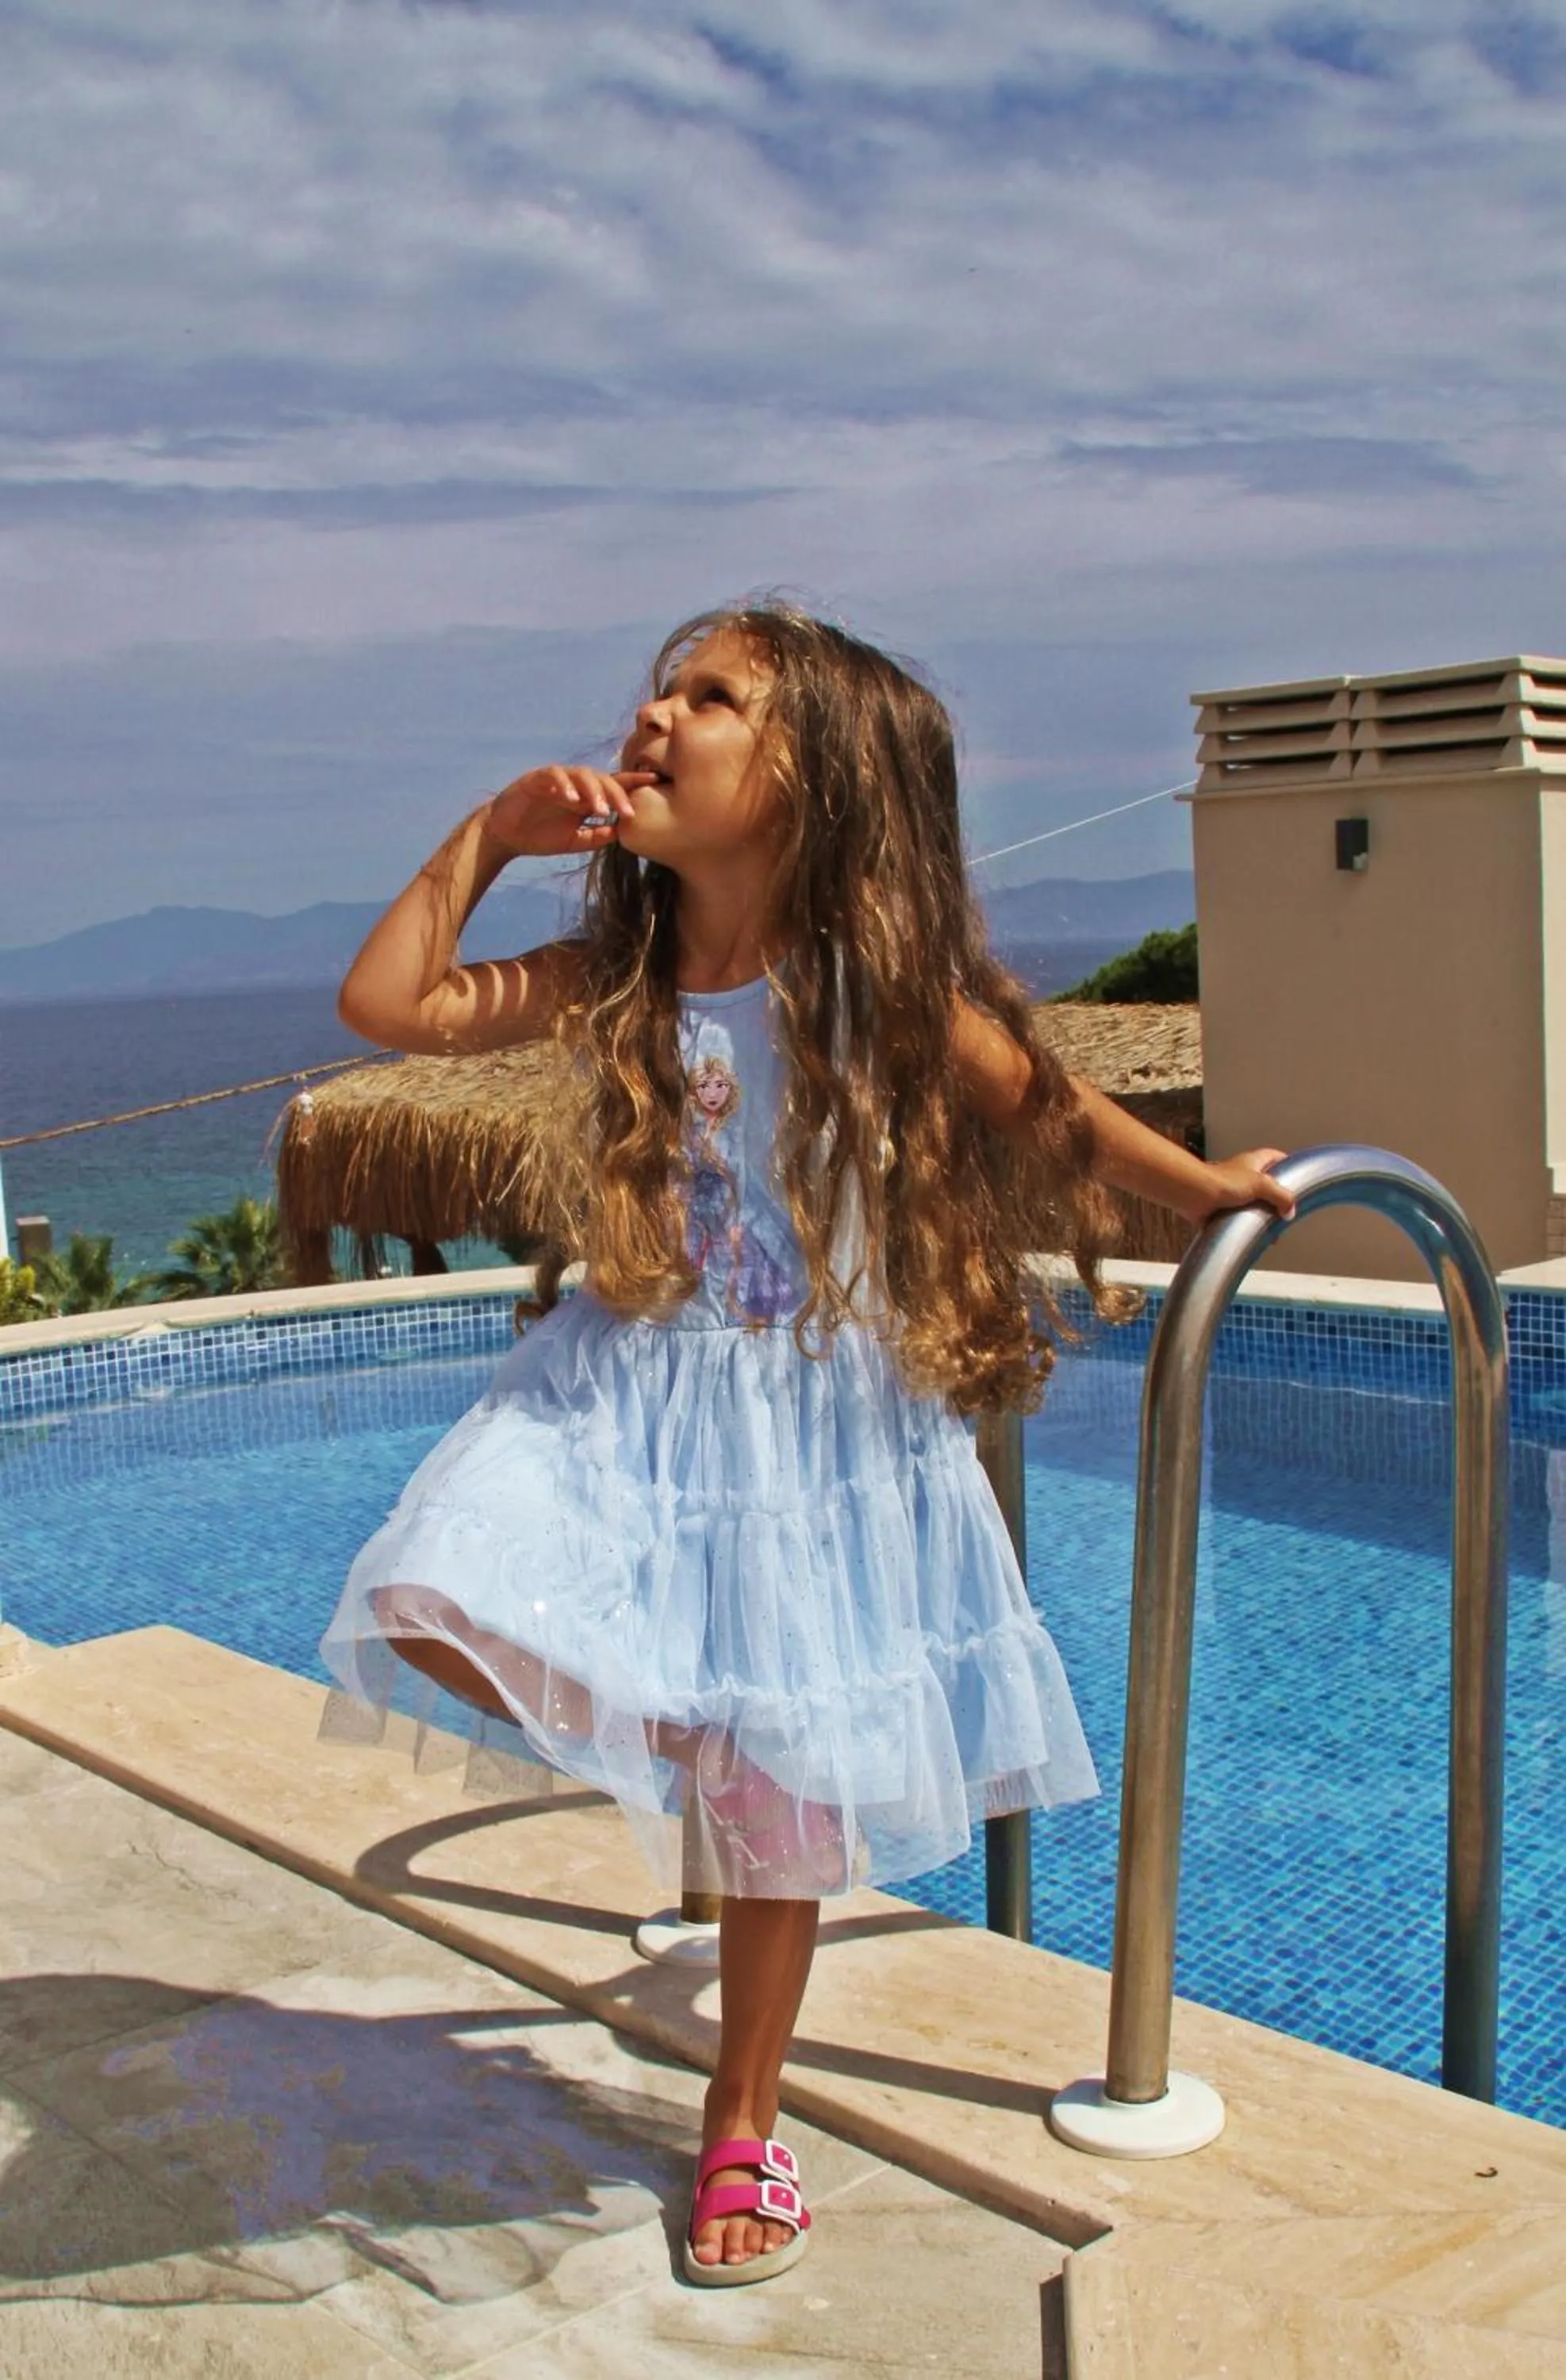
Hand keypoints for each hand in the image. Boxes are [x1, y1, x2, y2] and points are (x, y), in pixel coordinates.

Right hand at [483, 765, 658, 858]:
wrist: (506, 836)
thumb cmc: (541, 836)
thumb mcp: (576, 841)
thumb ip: (598, 836)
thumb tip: (623, 832)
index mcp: (587, 798)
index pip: (614, 785)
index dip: (634, 781)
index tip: (655, 781)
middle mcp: (575, 785)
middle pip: (603, 779)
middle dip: (617, 794)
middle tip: (627, 811)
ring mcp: (557, 779)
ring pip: (581, 775)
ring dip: (593, 791)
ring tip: (600, 809)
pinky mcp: (536, 779)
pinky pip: (553, 775)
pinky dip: (564, 785)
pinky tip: (571, 798)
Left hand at [1190, 1148, 1295, 1224]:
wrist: (1194, 1195)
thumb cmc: (1226, 1183)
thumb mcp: (1261, 1184)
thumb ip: (1281, 1196)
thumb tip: (1290, 1212)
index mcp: (1254, 1161)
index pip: (1275, 1157)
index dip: (1288, 1165)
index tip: (1299, 1179)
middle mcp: (1244, 1174)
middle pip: (1267, 1183)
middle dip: (1277, 1198)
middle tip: (1288, 1211)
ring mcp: (1233, 1191)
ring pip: (1255, 1202)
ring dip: (1263, 1214)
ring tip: (1274, 1230)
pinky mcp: (1223, 1207)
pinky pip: (1241, 1216)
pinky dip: (1248, 1225)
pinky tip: (1256, 1237)